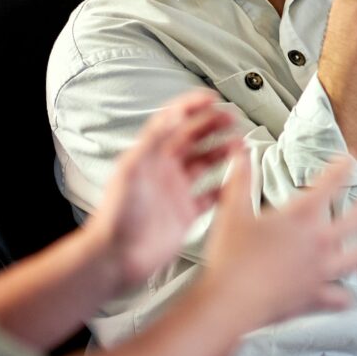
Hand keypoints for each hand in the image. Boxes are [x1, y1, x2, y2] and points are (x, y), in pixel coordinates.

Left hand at [93, 91, 240, 289]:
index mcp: (149, 156)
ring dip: (222, 151)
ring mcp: (176, 192)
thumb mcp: (132, 170)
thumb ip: (153, 141)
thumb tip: (173, 114)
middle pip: (192, 139)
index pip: (172, 122)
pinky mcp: (186, 214)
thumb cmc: (117, 215)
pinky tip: (237, 180)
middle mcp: (163, 170)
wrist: (116, 257)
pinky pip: (211, 195)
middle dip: (212, 125)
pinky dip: (226, 186)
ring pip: (204, 163)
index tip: (212, 98)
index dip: (191, 107)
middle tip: (232, 119)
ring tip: (240, 144)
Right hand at [202, 153, 356, 325]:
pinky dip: (342, 298)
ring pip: (356, 259)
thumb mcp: (232, 212)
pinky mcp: (314, 296)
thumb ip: (239, 179)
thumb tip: (240, 149)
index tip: (350, 158)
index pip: (328, 184)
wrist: (230, 301)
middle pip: (354, 221)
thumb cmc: (230, 256)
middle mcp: (317, 242)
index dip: (341, 168)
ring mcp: (320, 270)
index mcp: (300, 217)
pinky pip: (336, 298)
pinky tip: (348, 299)